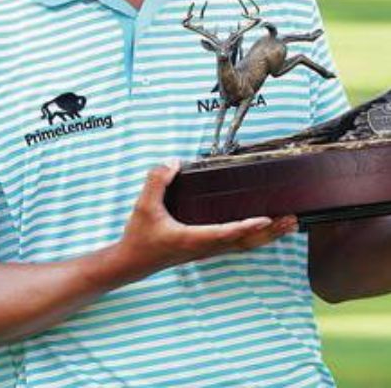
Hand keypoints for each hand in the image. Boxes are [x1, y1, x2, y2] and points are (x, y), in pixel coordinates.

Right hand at [118, 160, 297, 277]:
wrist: (133, 262)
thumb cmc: (140, 236)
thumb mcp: (144, 205)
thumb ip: (156, 181)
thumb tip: (173, 163)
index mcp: (193, 238)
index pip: (225, 233)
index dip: (246, 227)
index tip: (266, 219)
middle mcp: (205, 247)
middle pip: (245, 242)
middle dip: (270, 232)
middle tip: (292, 220)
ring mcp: (207, 250)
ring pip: (244, 245)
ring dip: (268, 236)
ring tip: (288, 225)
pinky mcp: (206, 249)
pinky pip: (237, 244)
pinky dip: (255, 237)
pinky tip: (264, 231)